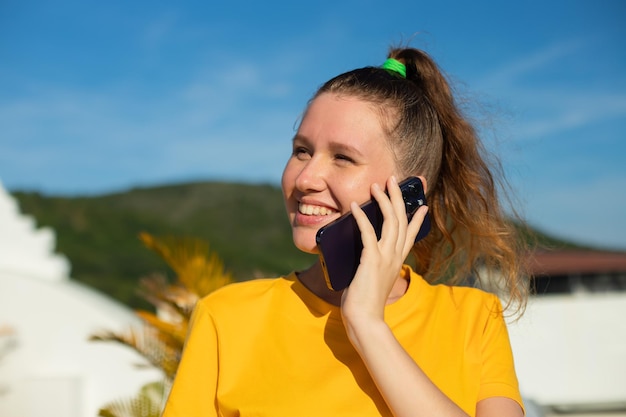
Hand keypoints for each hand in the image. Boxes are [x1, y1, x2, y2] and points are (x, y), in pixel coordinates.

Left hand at [341, 176, 428, 324]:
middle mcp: (395, 256)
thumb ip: (372, 266)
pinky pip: (368, 232)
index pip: (411, 235)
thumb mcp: (373, 278)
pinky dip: (361, 217)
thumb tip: (363, 257)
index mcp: (397, 261)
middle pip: (401, 220)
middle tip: (393, 180)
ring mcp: (385, 257)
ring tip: (377, 185)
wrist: (365, 319)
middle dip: (397, 197)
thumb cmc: (365, 302)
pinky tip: (355, 205)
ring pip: (390, 221)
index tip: (423, 205)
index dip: (417, 219)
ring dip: (383, 200)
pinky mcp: (372, 259)